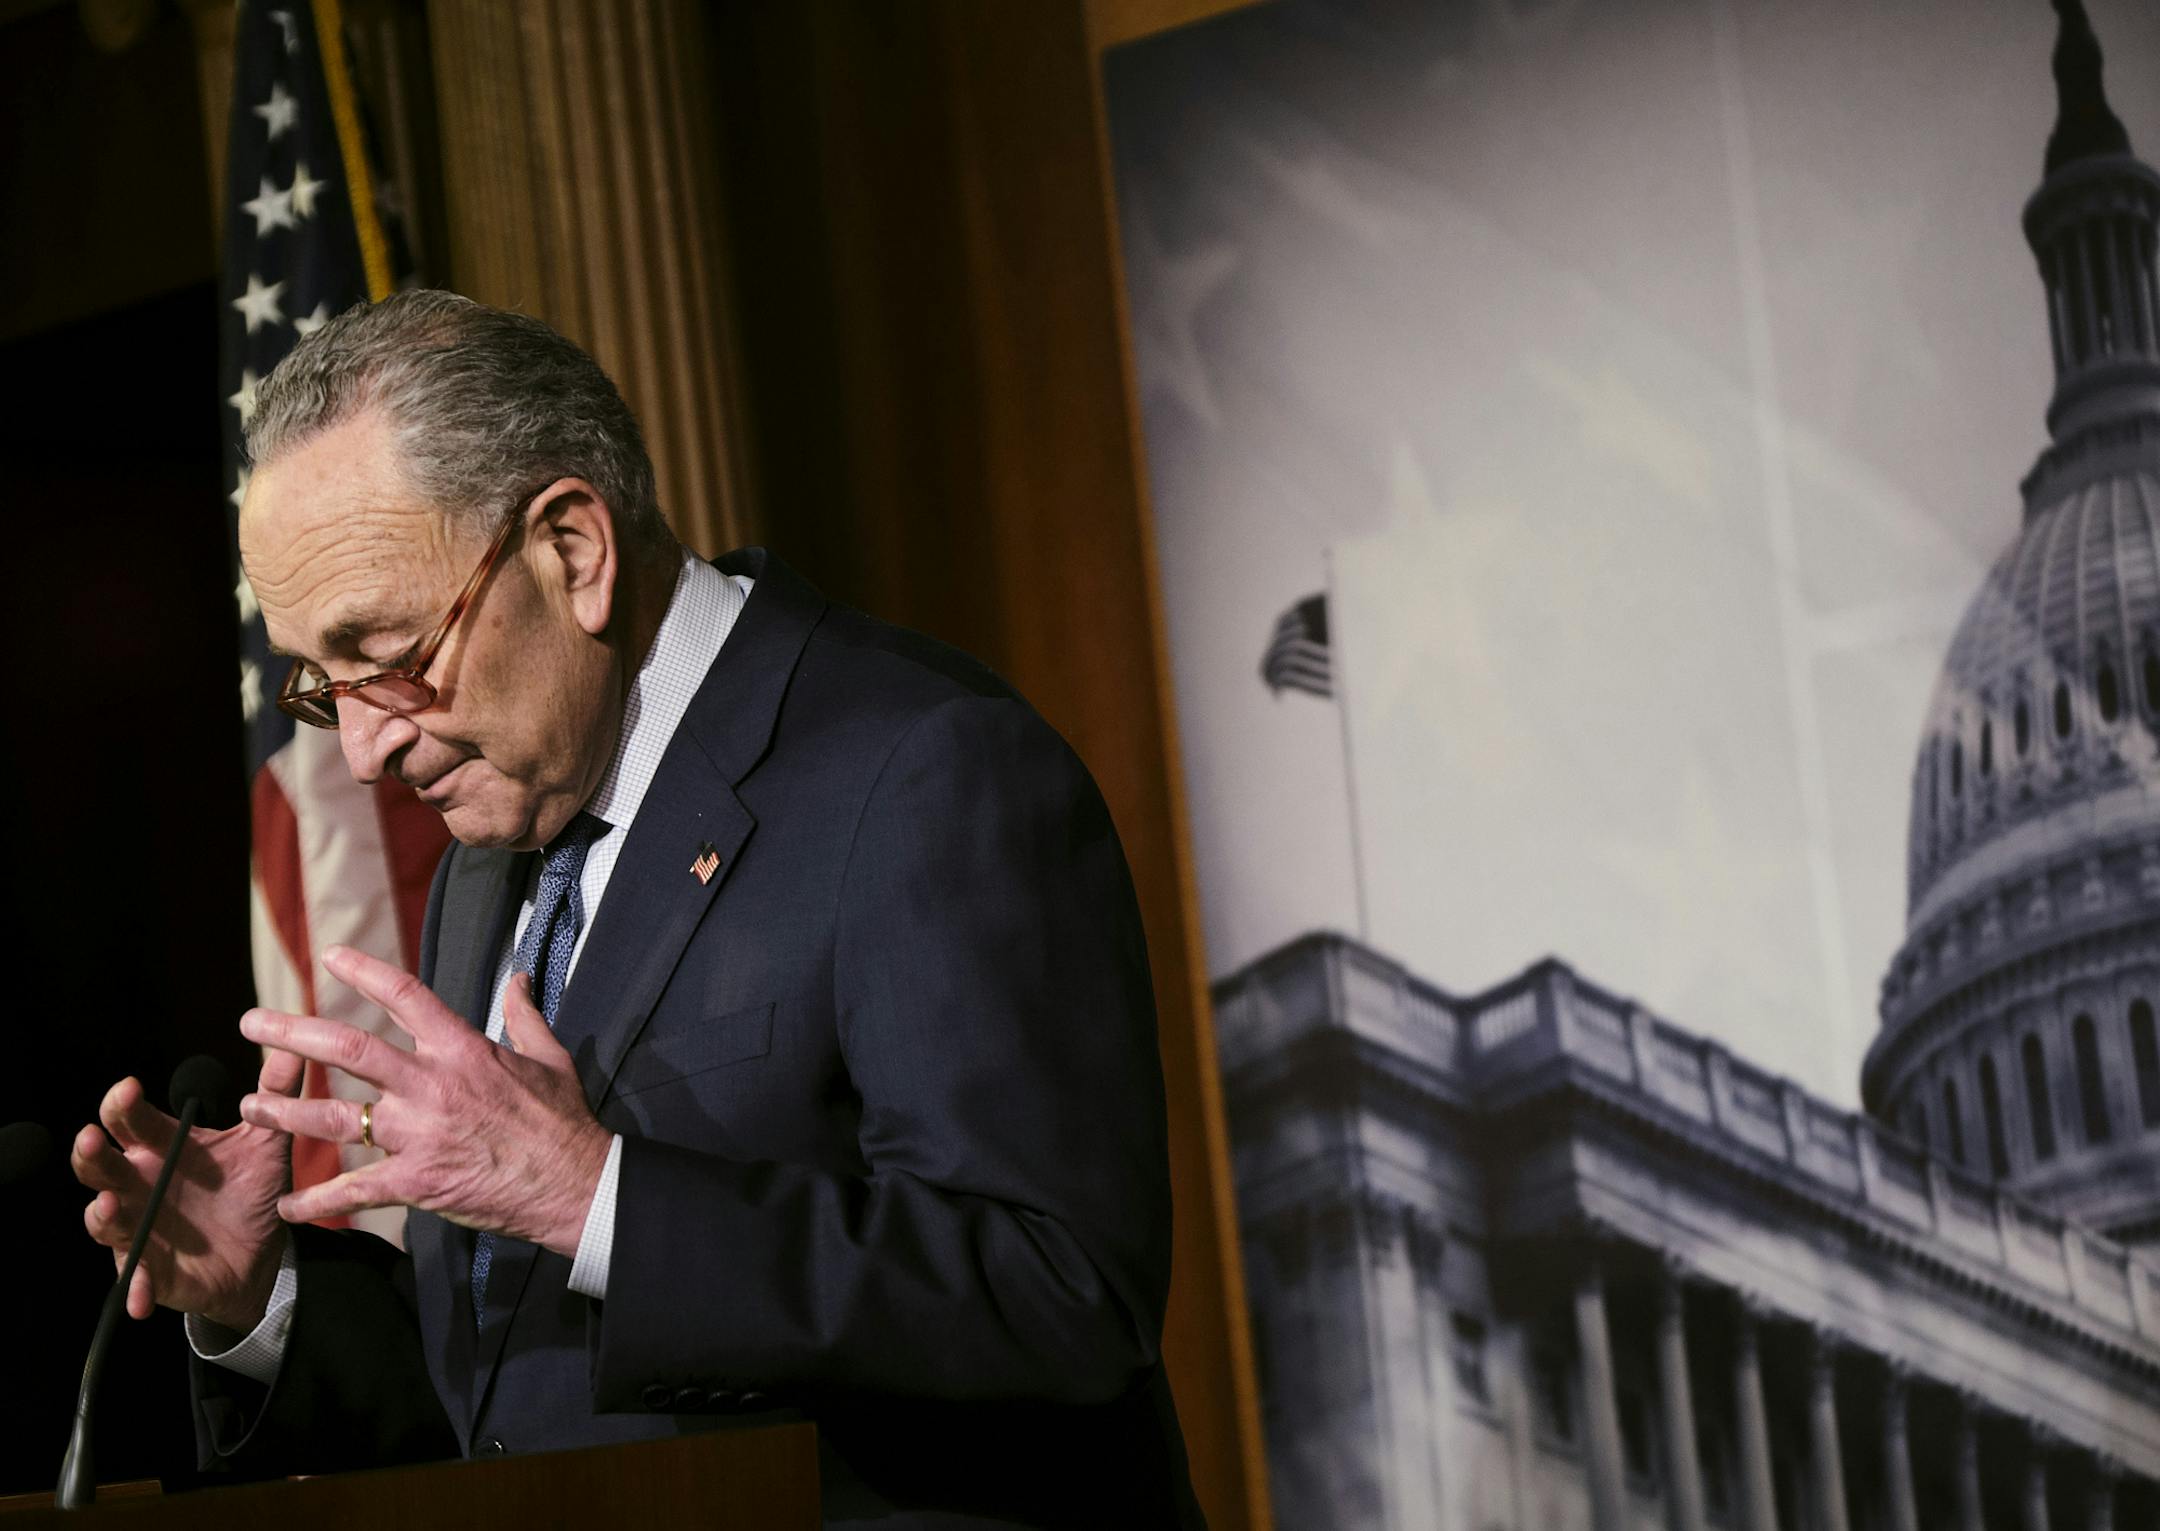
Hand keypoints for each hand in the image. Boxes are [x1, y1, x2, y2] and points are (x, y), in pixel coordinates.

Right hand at [72, 1049, 302, 1330]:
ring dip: (102, 1215)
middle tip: (92, 1137)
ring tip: (109, 1206)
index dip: (124, 1103)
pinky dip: (134, 1287)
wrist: (265, 1253)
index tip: (131, 1085)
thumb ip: (275, 1096)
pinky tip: (140, 1295)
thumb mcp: (267, 1143)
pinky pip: (134, 1280)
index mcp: (162, 1148)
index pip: (131, 1120)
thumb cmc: (251, 1190)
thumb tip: (294, 1045)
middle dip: (91, 1152)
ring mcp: (137, 1228)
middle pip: (100, 1165)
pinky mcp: (148, 1271)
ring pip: (104, 1220)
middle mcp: (138, 1185)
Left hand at [238, 945, 612, 1256]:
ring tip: (249, 1107)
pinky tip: (286, 1204)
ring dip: (287, 1112)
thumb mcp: (550, 1056)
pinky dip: (317, 1199)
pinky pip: (356, 1190)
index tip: (330, 957)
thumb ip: (525, 1015)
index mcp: (463, 1049)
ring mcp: (421, 1135)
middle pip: (350, 1049)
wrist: (575, 1183)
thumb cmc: (563, 1120)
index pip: (405, 997)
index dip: (364, 972)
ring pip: (338, 1119)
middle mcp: (433, 1085)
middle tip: (252, 1023)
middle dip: (293, 1033)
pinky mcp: (417, 1183)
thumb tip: (518, 979)